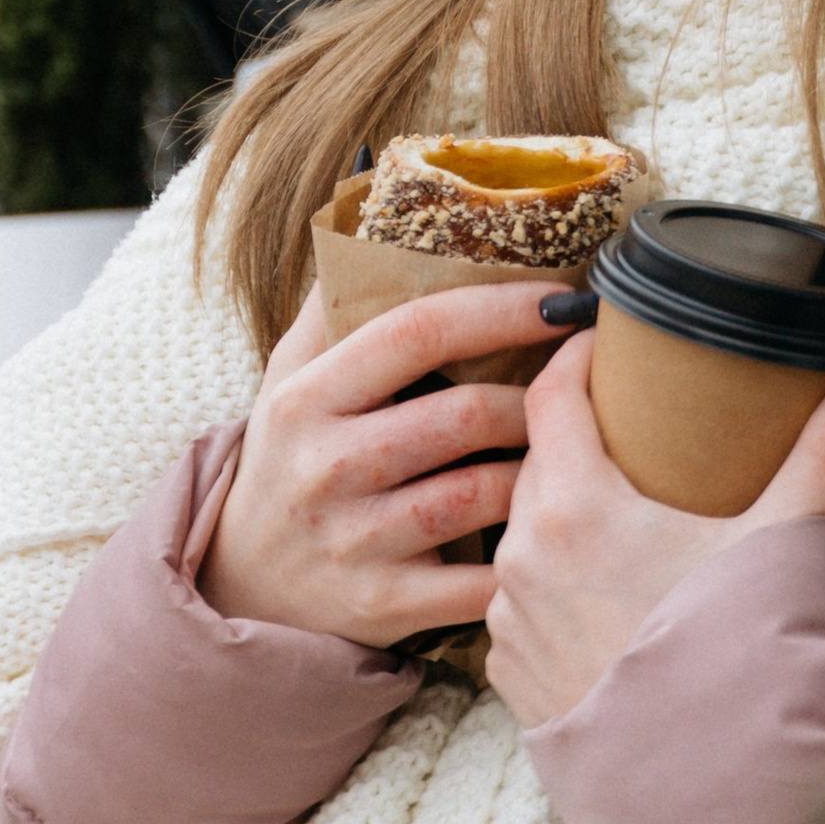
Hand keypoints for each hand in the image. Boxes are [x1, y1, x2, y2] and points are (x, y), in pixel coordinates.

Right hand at [199, 276, 556, 648]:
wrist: (244, 587)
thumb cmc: (288, 461)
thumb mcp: (287, 378)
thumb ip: (333, 305)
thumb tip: (381, 218)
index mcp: (306, 397)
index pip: (418, 331)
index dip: (502, 307)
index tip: (564, 300)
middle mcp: (325, 467)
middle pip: (466, 415)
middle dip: (538, 397)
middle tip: (580, 386)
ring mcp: (355, 541)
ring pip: (483, 494)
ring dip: (541, 468)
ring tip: (570, 449)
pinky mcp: (384, 606)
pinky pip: (482, 579)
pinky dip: (526, 553)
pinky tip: (551, 528)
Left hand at [483, 336, 824, 732]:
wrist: (720, 797)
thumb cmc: (747, 660)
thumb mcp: (788, 540)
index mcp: (573, 508)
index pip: (550, 394)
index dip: (575, 355)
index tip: (604, 341)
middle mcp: (520, 558)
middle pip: (534, 461)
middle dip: (576, 436)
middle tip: (626, 423)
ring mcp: (508, 623)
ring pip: (521, 535)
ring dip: (560, 515)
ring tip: (618, 511)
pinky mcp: (511, 678)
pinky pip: (520, 604)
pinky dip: (553, 585)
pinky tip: (601, 593)